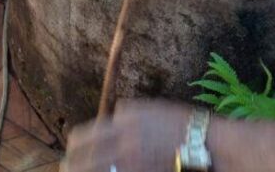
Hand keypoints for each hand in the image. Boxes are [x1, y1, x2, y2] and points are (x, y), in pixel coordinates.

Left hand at [64, 100, 190, 171]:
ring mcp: (132, 165)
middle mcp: (124, 143)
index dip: (73, 147)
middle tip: (68, 169)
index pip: (83, 137)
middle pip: (84, 162)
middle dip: (72, 167)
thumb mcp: (151, 108)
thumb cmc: (180, 123)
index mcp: (124, 122)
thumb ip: (127, 113)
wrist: (205, 143)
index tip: (71, 152)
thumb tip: (111, 117)